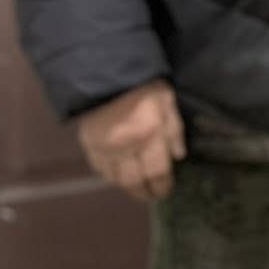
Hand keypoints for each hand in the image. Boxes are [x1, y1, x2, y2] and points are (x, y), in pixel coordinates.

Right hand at [77, 81, 186, 201]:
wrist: (106, 73)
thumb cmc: (143, 84)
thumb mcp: (167, 100)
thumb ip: (174, 129)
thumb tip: (178, 156)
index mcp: (150, 134)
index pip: (158, 172)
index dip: (162, 186)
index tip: (165, 191)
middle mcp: (127, 146)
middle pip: (135, 181)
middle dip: (144, 192)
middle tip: (151, 194)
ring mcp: (106, 148)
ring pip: (116, 179)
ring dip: (128, 186)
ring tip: (136, 186)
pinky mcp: (90, 145)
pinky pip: (100, 169)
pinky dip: (110, 175)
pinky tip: (118, 173)